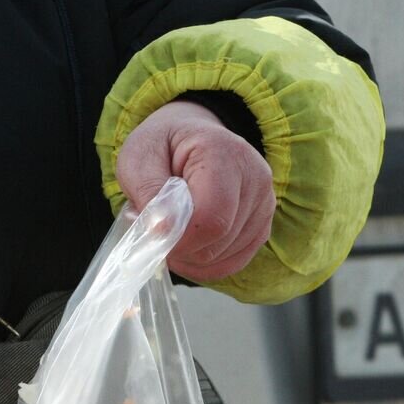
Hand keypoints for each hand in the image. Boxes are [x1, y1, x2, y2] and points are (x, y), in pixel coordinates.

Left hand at [116, 100, 274, 281]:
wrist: (190, 139)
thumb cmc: (162, 148)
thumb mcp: (139, 158)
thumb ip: (147, 192)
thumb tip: (162, 230)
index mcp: (224, 153)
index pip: (210, 217)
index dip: (178, 239)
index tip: (153, 234)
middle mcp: (255, 178)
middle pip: (218, 241)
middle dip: (181, 248)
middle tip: (158, 231)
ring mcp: (265, 203)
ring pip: (224, 257)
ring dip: (190, 257)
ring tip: (174, 231)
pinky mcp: (263, 225)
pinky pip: (233, 263)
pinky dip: (205, 265)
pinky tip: (189, 246)